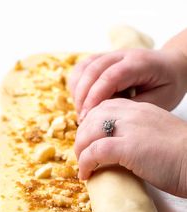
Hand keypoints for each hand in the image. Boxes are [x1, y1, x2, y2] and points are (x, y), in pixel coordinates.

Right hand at [69, 49, 186, 120]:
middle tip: (82, 120)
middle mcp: (122, 55)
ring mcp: (110, 55)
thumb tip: (107, 116)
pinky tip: (82, 102)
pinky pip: (82, 68)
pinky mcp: (102, 60)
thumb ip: (134, 107)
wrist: (171, 67)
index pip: (110, 77)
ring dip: (78, 91)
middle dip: (83, 97)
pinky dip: (77, 85)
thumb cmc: (167, 85)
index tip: (87, 117)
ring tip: (82, 112)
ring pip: (84, 67)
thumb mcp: (160, 101)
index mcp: (139, 63)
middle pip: (92, 70)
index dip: (95, 97)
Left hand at [75, 99, 186, 196]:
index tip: (88, 142)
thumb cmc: (182, 155)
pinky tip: (86, 174)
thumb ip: (138, 134)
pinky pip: (95, 151)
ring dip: (80, 150)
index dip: (91, 125)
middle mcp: (132, 113)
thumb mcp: (157, 135)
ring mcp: (130, 128)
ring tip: (82, 166)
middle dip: (81, 137)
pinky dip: (85, 163)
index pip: (104, 108)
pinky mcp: (128, 147)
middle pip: (92, 118)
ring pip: (89, 132)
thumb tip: (119, 148)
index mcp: (140, 109)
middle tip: (82, 155)